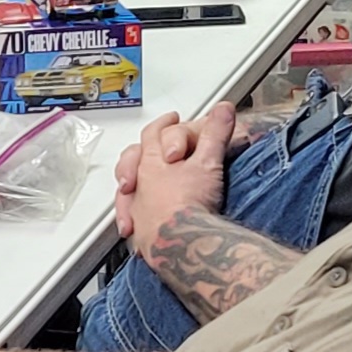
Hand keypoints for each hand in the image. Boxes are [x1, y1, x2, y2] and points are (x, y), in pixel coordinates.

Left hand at [114, 102, 235, 249]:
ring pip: (127, 190)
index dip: (164, 125)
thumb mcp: (208, 162)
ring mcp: (138, 207)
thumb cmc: (189, 203)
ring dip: (132, 184)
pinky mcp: (140, 232)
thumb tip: (223, 109)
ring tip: (139, 184)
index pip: (153, 133)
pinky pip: (131, 219)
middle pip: (133, 159)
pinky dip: (132, 215)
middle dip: (144, 151)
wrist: (180, 243)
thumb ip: (215, 133)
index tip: (171, 120)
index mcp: (153, 160)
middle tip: (155, 152)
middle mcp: (140, 183)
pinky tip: (136, 222)